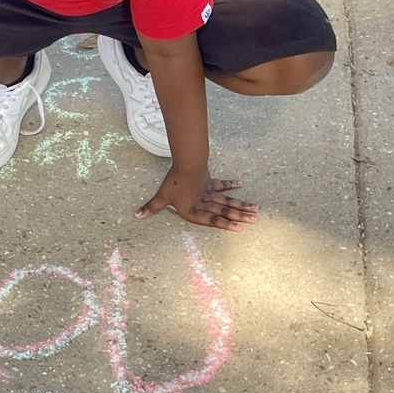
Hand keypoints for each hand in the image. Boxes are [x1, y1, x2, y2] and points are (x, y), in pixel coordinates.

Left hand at [135, 168, 258, 231]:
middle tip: (256, 221)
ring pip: (227, 201)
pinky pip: (221, 185)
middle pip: (224, 211)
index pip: (211, 220)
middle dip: (240, 217)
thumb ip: (152, 207)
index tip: (239, 228)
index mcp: (194, 210)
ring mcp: (208, 192)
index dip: (225, 225)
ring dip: (242, 205)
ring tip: (256, 210)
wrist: (186, 164)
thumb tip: (137, 215)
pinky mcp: (209, 182)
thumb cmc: (174, 182)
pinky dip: (230, 185)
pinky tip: (241, 185)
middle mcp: (204, 203)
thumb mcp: (162, 196)